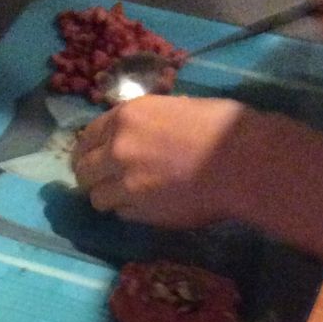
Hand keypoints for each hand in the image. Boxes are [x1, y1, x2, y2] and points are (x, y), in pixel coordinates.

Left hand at [71, 95, 246, 227]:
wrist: (239, 161)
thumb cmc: (220, 126)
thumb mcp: (175, 108)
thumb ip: (147, 123)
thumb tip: (140, 132)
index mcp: (126, 116)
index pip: (88, 137)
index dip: (90, 150)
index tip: (95, 158)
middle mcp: (117, 148)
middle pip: (83, 171)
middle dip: (92, 177)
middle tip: (106, 182)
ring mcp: (125, 182)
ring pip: (97, 198)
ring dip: (108, 198)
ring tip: (127, 197)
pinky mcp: (139, 211)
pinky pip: (121, 213)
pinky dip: (129, 211)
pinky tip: (147, 205)